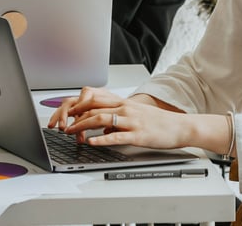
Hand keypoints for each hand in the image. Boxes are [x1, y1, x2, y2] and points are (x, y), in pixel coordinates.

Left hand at [48, 87, 190, 149]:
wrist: (179, 126)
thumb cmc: (159, 122)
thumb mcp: (136, 116)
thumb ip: (118, 118)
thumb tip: (102, 126)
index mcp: (124, 103)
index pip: (97, 100)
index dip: (79, 105)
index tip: (67, 112)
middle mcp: (125, 108)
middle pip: (94, 107)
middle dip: (75, 114)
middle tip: (62, 122)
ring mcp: (131, 121)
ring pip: (101, 118)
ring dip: (83, 125)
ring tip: (70, 132)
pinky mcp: (137, 134)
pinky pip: (116, 135)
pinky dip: (101, 138)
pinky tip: (91, 142)